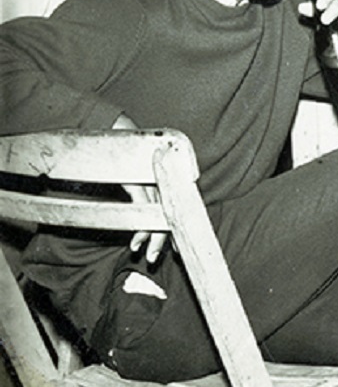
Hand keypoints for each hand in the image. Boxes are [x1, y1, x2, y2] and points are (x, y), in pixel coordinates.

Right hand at [113, 115, 167, 263]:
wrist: (111, 126)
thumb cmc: (123, 152)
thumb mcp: (134, 175)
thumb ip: (143, 192)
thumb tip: (143, 217)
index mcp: (166, 177)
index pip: (176, 207)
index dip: (176, 229)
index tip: (176, 250)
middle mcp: (164, 177)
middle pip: (170, 213)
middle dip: (165, 239)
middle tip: (157, 259)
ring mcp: (152, 177)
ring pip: (158, 214)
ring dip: (152, 237)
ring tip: (146, 255)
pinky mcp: (137, 178)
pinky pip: (143, 207)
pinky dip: (140, 224)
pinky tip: (136, 240)